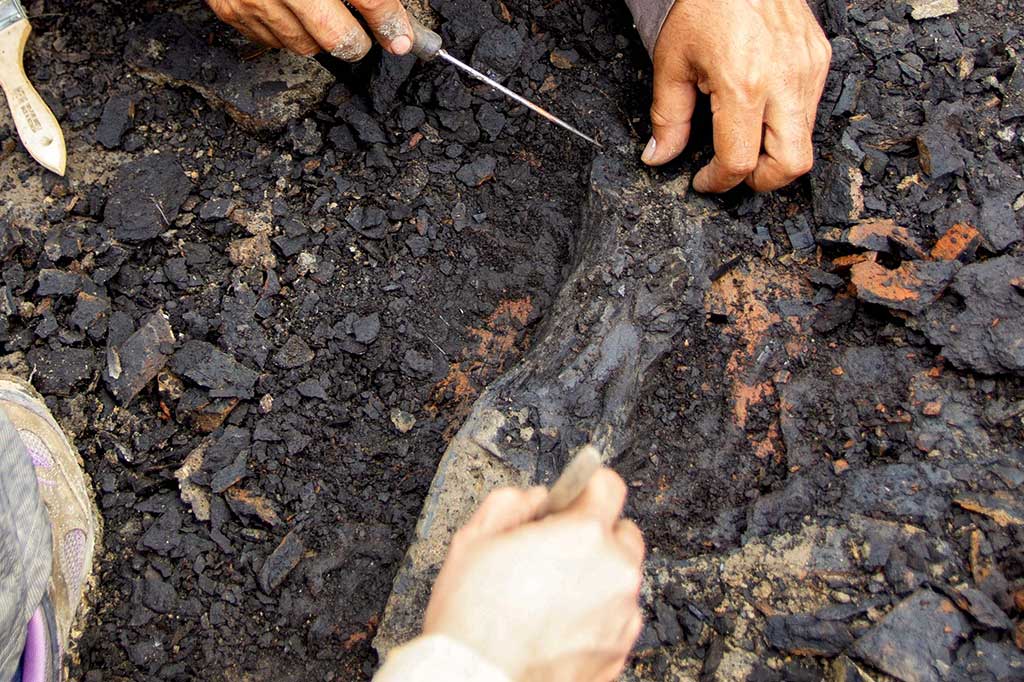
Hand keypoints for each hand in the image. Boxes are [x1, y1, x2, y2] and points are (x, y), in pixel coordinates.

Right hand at [205, 0, 412, 60]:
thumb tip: (393, 12)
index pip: (370, 0)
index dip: (390, 23)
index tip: (401, 39)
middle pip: (338, 37)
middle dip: (356, 42)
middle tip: (362, 36)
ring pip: (305, 46)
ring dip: (320, 37)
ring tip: (320, 14)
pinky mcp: (232, 10)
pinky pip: (273, 41)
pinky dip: (288, 31)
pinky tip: (289, 11)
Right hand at [423, 468, 644, 681]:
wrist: (477, 679)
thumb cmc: (474, 618)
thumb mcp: (475, 538)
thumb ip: (512, 503)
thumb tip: (533, 500)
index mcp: (584, 535)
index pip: (608, 485)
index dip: (583, 488)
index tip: (571, 498)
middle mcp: (614, 572)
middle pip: (621, 533)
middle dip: (592, 536)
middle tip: (554, 551)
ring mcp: (621, 615)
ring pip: (619, 578)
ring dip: (595, 577)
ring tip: (550, 595)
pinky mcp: (618, 650)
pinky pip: (616, 617)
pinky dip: (596, 614)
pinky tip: (558, 622)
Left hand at [641, 0, 831, 192]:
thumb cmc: (704, 3)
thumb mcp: (672, 63)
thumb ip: (667, 118)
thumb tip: (659, 156)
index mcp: (743, 85)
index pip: (740, 162)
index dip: (718, 182)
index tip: (703, 180)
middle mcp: (784, 81)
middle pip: (791, 165)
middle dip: (761, 181)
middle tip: (733, 172)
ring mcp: (808, 70)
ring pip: (804, 141)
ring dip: (774, 153)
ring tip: (743, 139)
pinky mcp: (819, 59)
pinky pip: (809, 110)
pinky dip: (785, 125)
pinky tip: (760, 111)